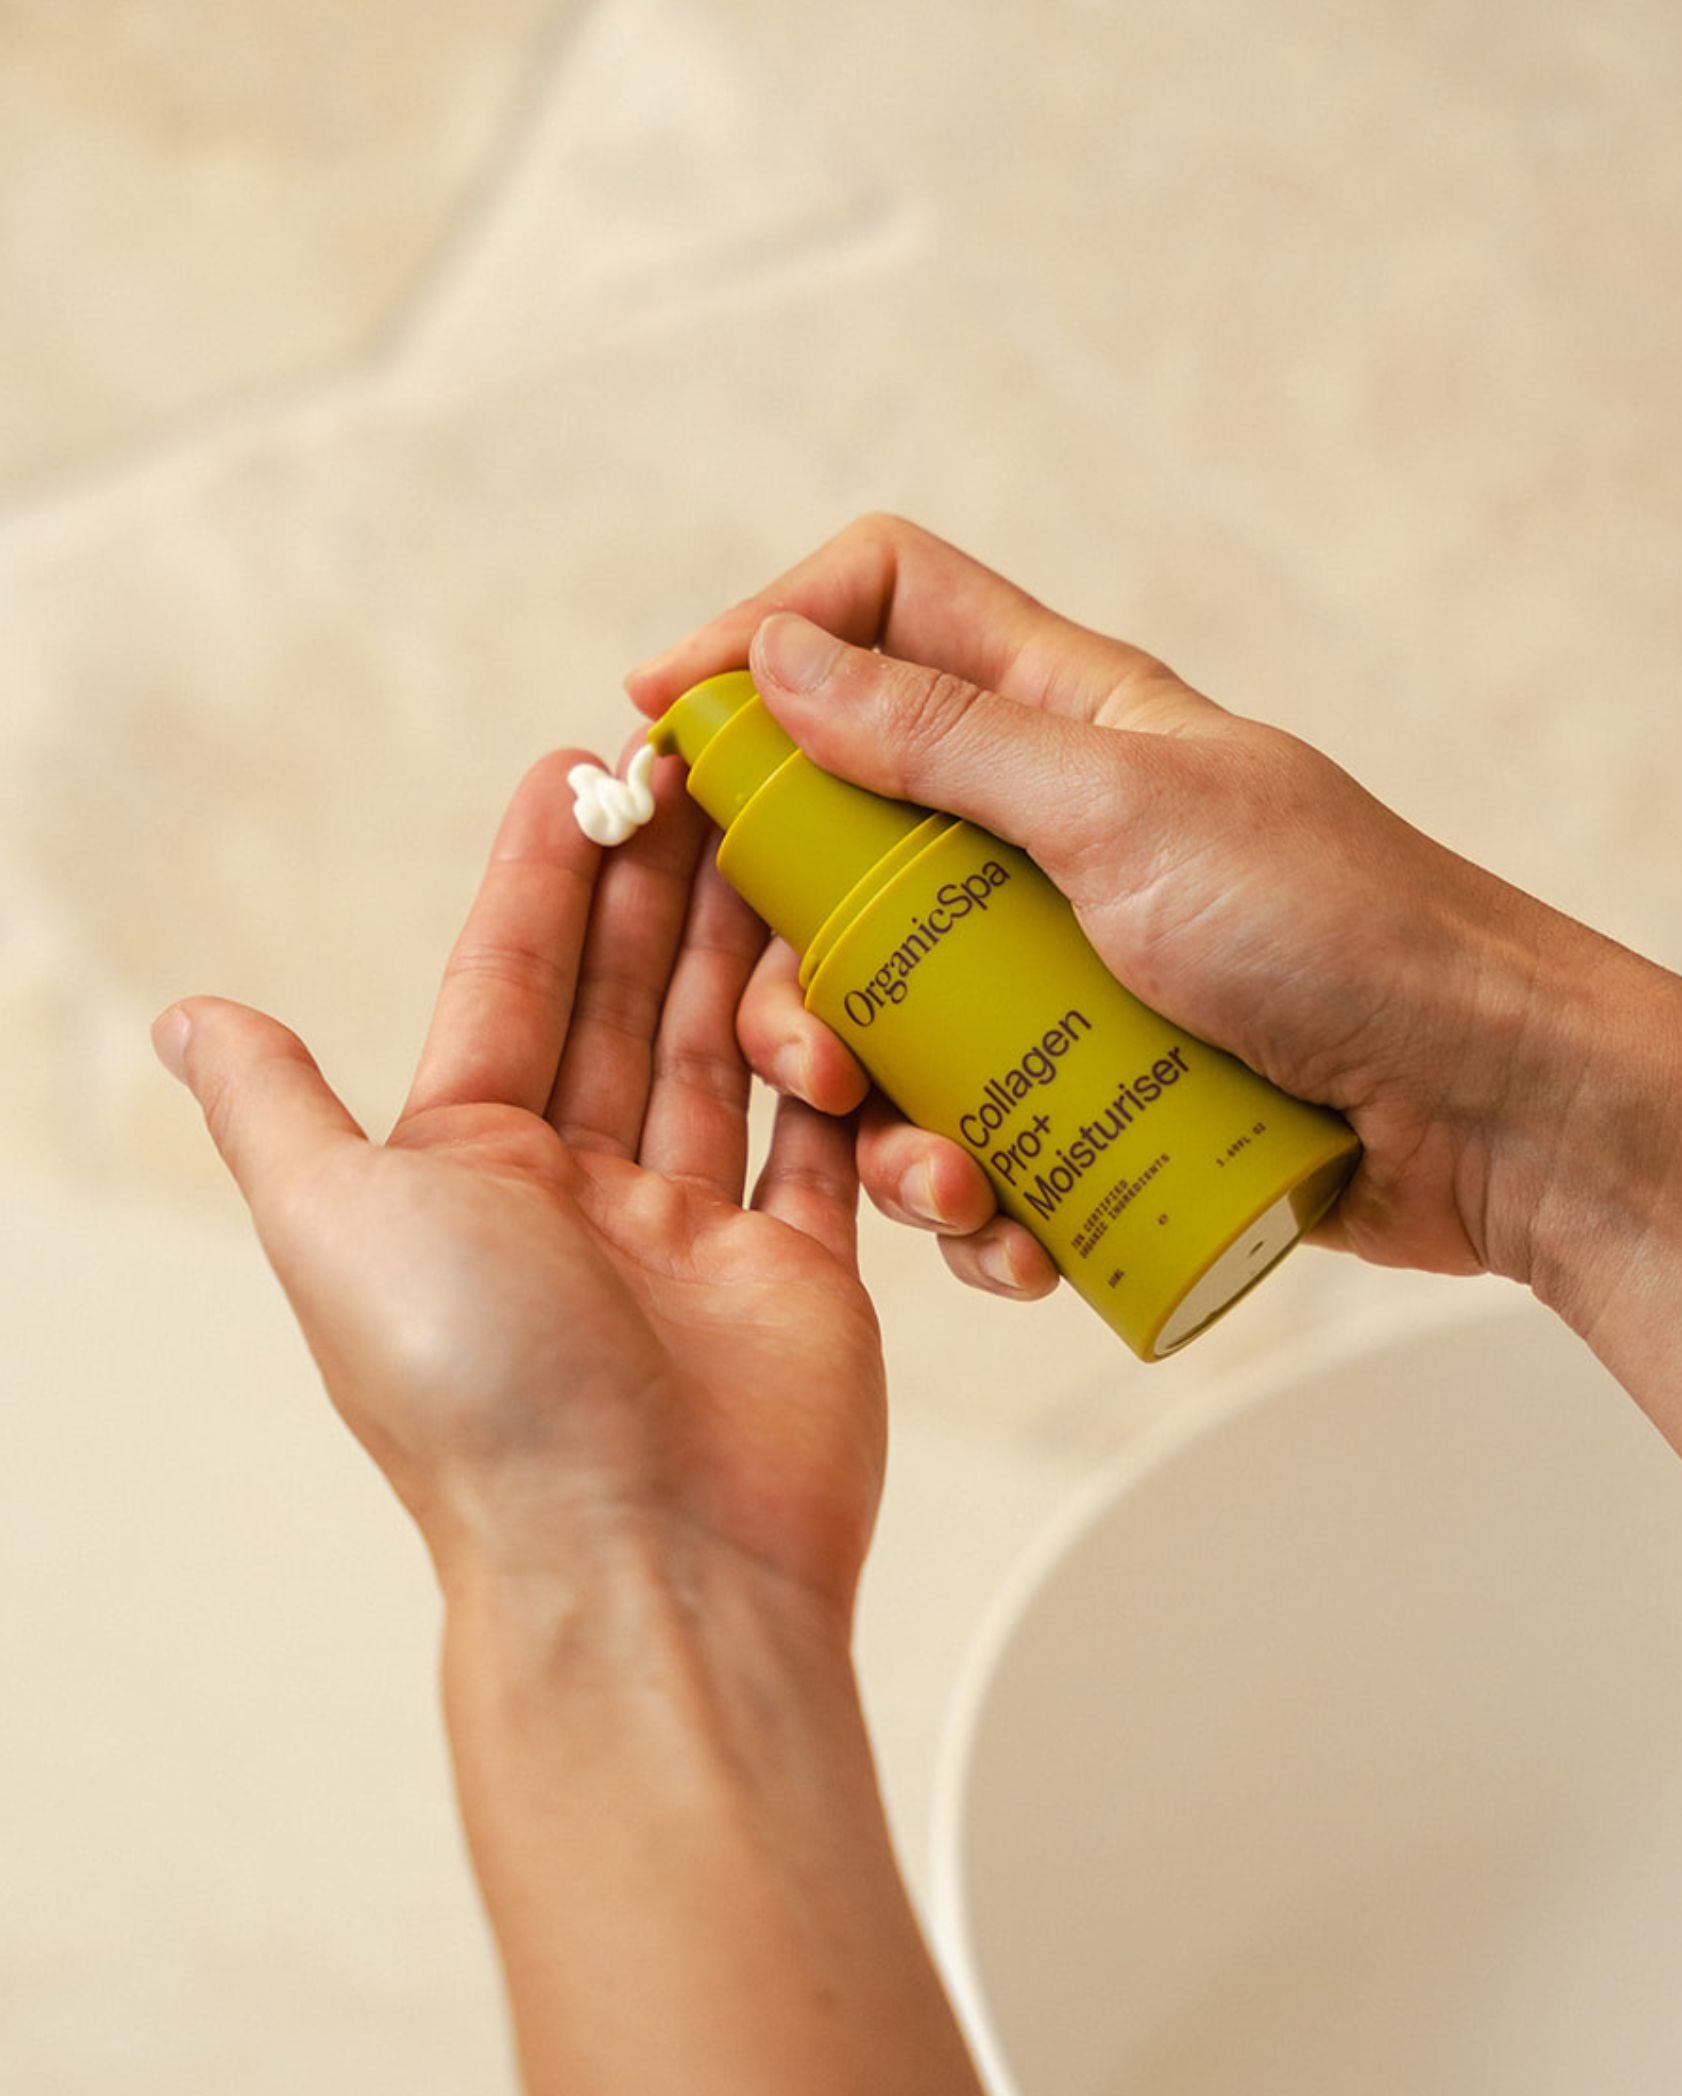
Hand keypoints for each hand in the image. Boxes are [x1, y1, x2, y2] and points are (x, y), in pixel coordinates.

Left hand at [153, 749, 885, 1641]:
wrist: (646, 1564)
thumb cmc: (479, 1393)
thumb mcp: (336, 1222)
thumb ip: (278, 1108)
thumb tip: (185, 1017)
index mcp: (467, 1169)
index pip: (509, 984)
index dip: (545, 872)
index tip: (587, 768)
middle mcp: (575, 1194)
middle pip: (623, 1002)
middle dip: (658, 884)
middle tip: (706, 773)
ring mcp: (691, 1234)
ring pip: (722, 1055)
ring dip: (744, 948)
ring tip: (783, 839)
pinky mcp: (794, 1275)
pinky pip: (819, 1145)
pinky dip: (835, 1066)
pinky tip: (847, 973)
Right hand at [627, 513, 1593, 1295]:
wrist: (1490, 1112)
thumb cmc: (1340, 930)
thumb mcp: (1122, 812)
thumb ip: (945, 739)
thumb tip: (783, 654)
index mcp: (1061, 715)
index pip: (880, 610)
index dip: (764, 641)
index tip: (661, 720)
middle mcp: (1044, 827)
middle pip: (842, 844)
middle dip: (796, 954)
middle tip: (806, 1038)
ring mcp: (1062, 961)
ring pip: (888, 1009)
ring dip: (879, 1108)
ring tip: (937, 1177)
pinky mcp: (1089, 1082)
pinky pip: (971, 1123)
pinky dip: (969, 1190)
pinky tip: (1011, 1233)